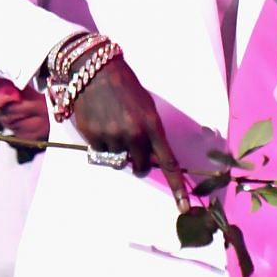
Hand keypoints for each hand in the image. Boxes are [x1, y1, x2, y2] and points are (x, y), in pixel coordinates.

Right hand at [69, 56, 189, 208]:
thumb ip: (151, 133)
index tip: (184, 205)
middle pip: (141, 166)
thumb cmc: (126, 88)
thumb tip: (153, 158)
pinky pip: (100, 153)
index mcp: (151, 125)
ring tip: (113, 126)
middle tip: (135, 151)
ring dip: (118, 151)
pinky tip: (100, 124)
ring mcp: (112, 136)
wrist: (95, 70)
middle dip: (140, 163)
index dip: (177, 186)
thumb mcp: (146, 107)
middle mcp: (133, 133)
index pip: (168, 162)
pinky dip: (102, 144)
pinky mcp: (92, 136)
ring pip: (118, 160)